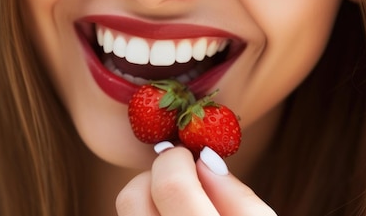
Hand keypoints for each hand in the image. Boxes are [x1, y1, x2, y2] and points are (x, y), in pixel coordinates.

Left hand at [116, 145, 276, 215]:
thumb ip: (238, 196)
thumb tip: (203, 157)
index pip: (171, 186)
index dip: (178, 159)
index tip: (191, 155)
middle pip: (132, 197)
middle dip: (155, 174)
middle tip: (182, 176)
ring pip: (126, 208)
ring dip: (148, 193)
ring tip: (178, 201)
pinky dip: (148, 212)